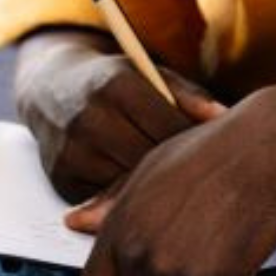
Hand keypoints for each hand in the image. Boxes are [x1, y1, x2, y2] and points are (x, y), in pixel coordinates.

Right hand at [17, 36, 223, 201]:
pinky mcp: (61, 178)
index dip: (193, 142)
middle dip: (175, 168)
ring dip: (151, 187)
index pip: (169, 127)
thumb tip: (225, 118)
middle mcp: (89, 118)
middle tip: (198, 175)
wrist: (50, 88)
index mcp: (116, 86)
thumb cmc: (115, 83)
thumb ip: (190, 96)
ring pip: (128, 185)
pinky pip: (105, 200)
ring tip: (172, 183)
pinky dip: (124, 198)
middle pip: (149, 160)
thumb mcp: (151, 75)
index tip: (211, 150)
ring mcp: (72, 151)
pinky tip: (141, 191)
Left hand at [76, 87, 275, 275]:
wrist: (265, 147)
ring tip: (225, 257)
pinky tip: (242, 269)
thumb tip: (75, 222)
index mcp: (118, 227)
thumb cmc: (213, 151)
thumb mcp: (150, 169)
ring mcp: (174, 270)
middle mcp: (138, 253)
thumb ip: (112, 204)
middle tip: (200, 265)